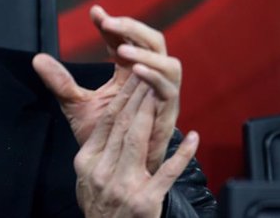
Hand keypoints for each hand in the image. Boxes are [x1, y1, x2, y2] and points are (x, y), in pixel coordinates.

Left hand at [32, 5, 181, 172]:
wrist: (116, 170)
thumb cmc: (104, 136)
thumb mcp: (77, 104)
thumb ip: (61, 82)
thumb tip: (37, 58)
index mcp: (131, 72)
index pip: (127, 38)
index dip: (113, 24)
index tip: (94, 12)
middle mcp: (150, 78)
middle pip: (153, 41)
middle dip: (132, 28)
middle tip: (107, 23)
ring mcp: (161, 95)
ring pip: (168, 62)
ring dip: (145, 51)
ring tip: (119, 48)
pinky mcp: (167, 113)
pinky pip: (168, 89)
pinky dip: (154, 76)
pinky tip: (133, 68)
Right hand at [74, 75, 198, 216]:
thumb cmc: (100, 210)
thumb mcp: (86, 180)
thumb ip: (96, 152)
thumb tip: (108, 123)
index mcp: (87, 163)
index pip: (106, 123)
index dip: (121, 98)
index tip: (133, 78)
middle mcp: (103, 172)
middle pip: (121, 126)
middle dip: (136, 97)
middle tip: (148, 75)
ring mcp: (125, 186)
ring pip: (138, 141)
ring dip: (150, 114)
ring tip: (159, 94)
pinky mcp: (146, 201)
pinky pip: (168, 173)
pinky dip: (182, 154)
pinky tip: (194, 137)